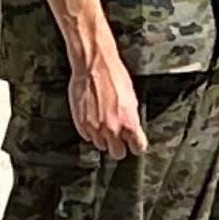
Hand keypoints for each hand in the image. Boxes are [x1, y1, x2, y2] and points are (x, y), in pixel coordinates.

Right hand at [66, 36, 146, 158]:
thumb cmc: (114, 76)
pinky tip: (93, 119)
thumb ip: (131, 118)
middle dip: (119, 147)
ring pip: (101, 146)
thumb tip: (131, 128)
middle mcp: (112, 129)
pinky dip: (90, 131)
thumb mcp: (131, 98)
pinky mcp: (81, 124)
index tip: (135, 144)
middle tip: (118, 139)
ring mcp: (95, 128)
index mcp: (129, 123)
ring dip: (103, 138)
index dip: (137, 145)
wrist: (93, 66)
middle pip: (118, 153)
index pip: (137, 148)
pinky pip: (87, 136)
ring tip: (104, 124)